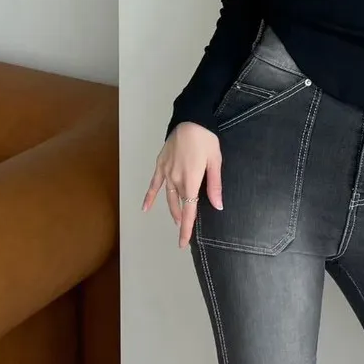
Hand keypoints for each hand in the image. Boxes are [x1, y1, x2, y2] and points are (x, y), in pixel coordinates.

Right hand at [142, 122, 222, 248]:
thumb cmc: (207, 139)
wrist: (191, 119)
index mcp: (191, 181)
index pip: (189, 211)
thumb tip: (218, 206)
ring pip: (168, 197)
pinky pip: (154, 184)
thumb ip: (215, 185)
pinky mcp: (160, 164)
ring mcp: (166, 173)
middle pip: (179, 205)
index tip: (183, 243)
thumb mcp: (215, 161)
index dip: (186, 229)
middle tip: (185, 231)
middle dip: (182, 220)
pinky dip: (150, 196)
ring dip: (173, 210)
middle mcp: (176, 180)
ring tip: (177, 219)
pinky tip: (145, 208)